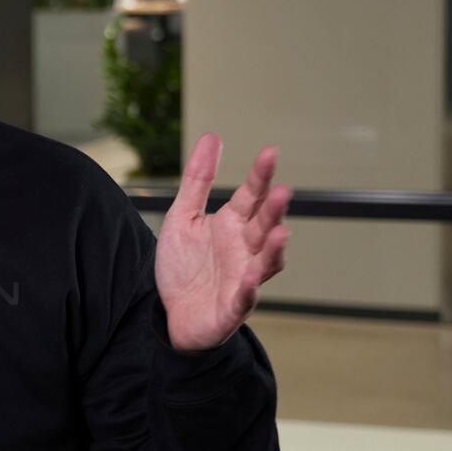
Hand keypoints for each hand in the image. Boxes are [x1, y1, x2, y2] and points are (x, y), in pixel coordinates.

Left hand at [155, 134, 291, 351]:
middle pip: (264, 226)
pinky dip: (248, 289)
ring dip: (273, 249)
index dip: (260, 176)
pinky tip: (250, 277)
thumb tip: (212, 136)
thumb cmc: (183, 266)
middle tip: (282, 191)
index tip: (270, 152)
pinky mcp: (232, 307)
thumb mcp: (183, 216)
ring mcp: (243, 278)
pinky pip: (244, 298)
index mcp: (232, 225)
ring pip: (266, 262)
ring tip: (279, 233)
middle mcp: (244, 249)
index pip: (251, 196)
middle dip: (274, 210)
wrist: (170, 313)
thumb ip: (198, 180)